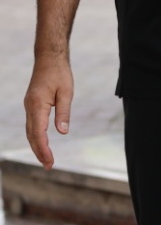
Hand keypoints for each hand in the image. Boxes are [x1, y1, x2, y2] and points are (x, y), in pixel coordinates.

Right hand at [24, 53, 73, 169]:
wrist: (49, 58)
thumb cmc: (60, 73)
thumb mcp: (67, 92)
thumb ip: (63, 113)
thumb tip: (62, 133)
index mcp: (37, 105)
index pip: (39, 133)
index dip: (44, 149)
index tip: (50, 161)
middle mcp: (30, 107)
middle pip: (32, 135)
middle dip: (39, 151)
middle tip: (49, 166)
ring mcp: (29, 106)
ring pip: (30, 131)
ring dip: (37, 145)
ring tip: (46, 159)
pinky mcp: (32, 104)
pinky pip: (32, 124)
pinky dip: (36, 136)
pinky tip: (42, 143)